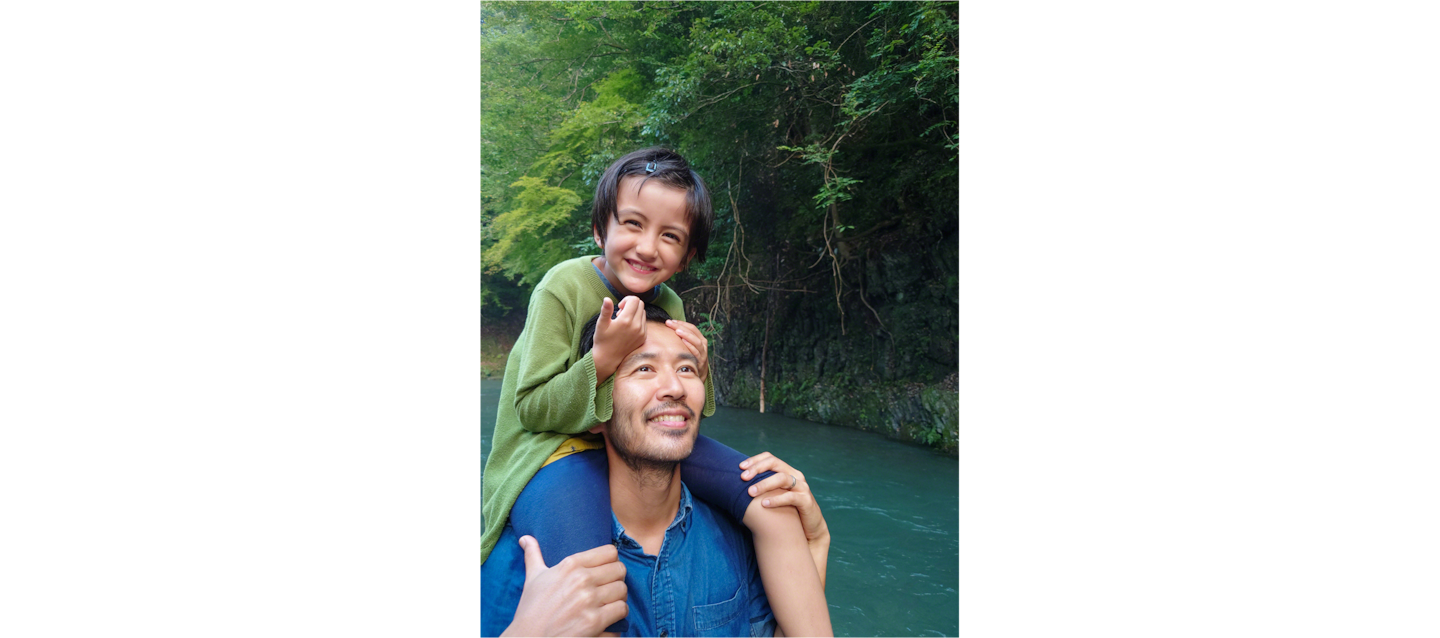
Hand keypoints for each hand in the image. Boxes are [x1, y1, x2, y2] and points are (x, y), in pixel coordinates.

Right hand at [502, 536, 628, 637]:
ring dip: (618, 598)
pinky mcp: (595, 621)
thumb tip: (526, 539)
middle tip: (608, 588)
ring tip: (609, 603)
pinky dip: (618, 615)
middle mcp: (582, 579)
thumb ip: (533, 555)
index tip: (606, 570)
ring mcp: (589, 600)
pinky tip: (609, 618)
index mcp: (570, 564)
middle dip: (616, 579)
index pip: (609, 552)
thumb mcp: (532, 578)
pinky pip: (622, 610)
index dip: (611, 561)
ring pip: (623, 590)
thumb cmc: (531, 608)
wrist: (528, 637)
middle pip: (620, 570)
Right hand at [592, 296, 646, 386]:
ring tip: (624, 321)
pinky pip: (644, 323)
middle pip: (640, 304)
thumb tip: (607, 299)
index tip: (619, 307)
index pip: (635, 300)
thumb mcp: (601, 324)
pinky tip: (628, 328)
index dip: (626, 300)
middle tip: (621, 314)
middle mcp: (636, 326)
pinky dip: (638, 321)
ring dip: (635, 313)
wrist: (608, 358)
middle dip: (631, 305)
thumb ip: (606, 310)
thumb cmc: (602, 340)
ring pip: (643, 313)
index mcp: (626, 320)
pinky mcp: (643, 338)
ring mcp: (642, 333)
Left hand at [665, 319, 709, 379]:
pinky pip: (696, 352)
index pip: (691, 328)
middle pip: (692, 332)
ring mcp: (703, 353)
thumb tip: (669, 330)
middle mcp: (702, 344)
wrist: (699, 375)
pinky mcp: (701, 361)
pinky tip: (684, 341)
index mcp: (700, 339)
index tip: (671, 321)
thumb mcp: (689, 347)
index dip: (682, 323)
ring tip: (677, 331)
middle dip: (681, 326)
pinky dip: (691, 346)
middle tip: (669, 323)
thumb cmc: (691, 359)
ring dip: (687, 335)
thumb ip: (683, 340)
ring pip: (696, 341)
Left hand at [740, 452, 829, 587]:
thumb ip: (764, 488)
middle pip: (775, 463)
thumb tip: (738, 486)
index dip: (755, 460)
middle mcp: (795, 476)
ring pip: (782, 478)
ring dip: (764, 484)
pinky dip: (776, 500)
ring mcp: (802, 487)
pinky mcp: (806, 501)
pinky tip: (764, 504)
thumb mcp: (776, 496)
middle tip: (743, 478)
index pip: (770, 458)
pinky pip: (790, 497)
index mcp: (787, 471)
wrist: (809, 529)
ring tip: (750, 492)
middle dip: (757, 469)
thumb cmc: (788, 511)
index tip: (740, 467)